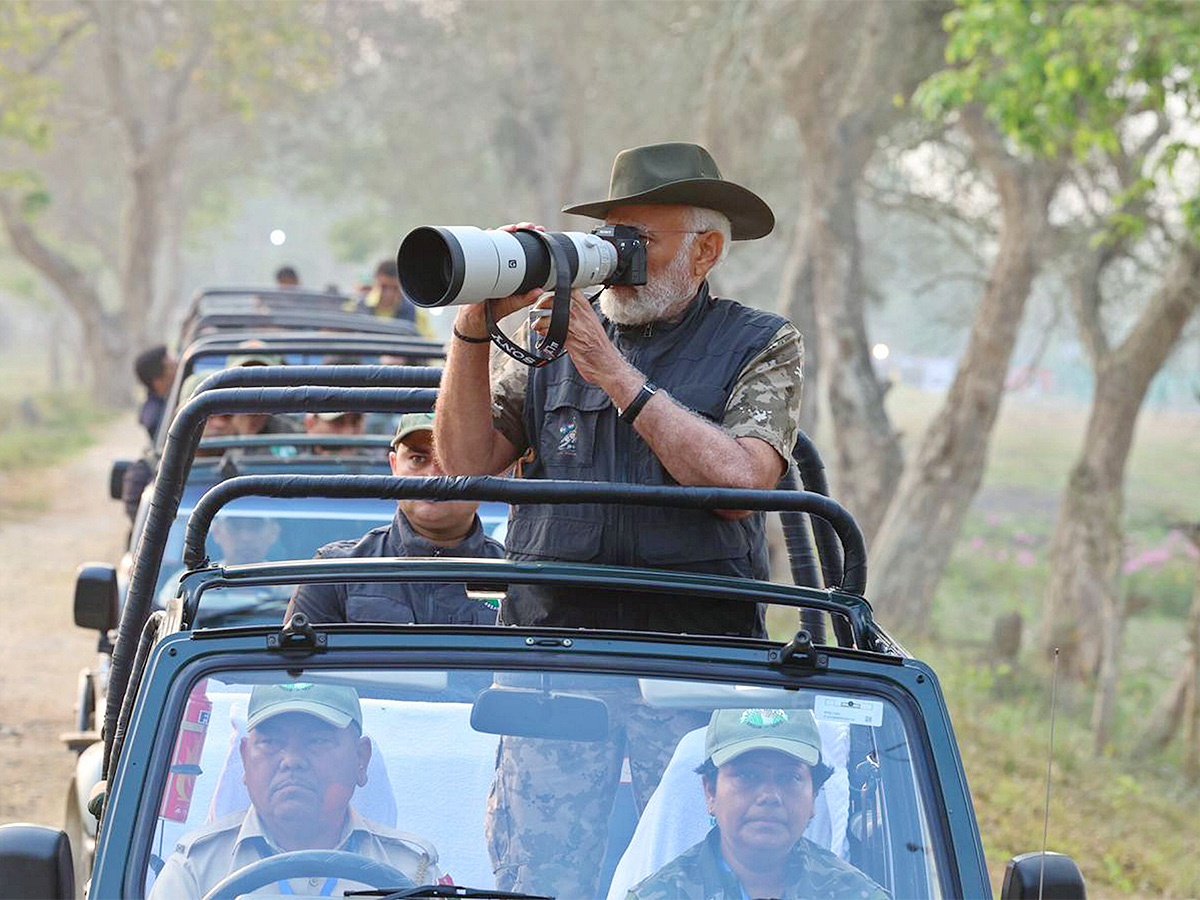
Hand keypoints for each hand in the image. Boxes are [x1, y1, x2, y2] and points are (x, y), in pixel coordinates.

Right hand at [453, 223, 546, 339]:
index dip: (531, 239)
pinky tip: (490, 232)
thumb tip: (539, 291)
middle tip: (530, 227)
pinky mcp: (475, 264)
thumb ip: (526, 298)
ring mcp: (486, 262)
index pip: (523, 249)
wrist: (475, 319)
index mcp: (511, 269)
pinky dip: (484, 238)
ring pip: (495, 240)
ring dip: (504, 230)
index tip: (540, 232)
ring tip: (513, 228)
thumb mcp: (513, 304)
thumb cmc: (494, 310)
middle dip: (520, 229)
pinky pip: (478, 248)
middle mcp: (499, 262)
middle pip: (510, 240)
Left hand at [531, 289, 632, 391]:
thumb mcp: (591, 322)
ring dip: (539, 320)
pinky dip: (542, 332)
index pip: (568, 290)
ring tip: (538, 326)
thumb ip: (579, 313)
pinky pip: (549, 330)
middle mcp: (580, 313)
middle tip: (538, 312)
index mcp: (586, 308)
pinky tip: (544, 335)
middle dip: (541, 305)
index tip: (548, 298)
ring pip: (549, 314)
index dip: (554, 292)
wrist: (605, 363)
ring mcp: (574, 325)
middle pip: (554, 299)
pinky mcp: (568, 338)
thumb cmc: (598, 346)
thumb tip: (563, 308)